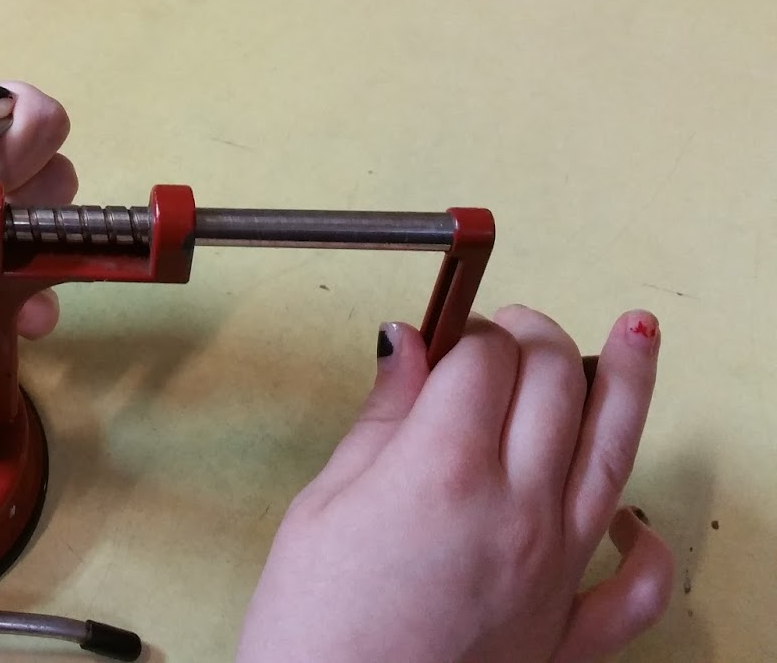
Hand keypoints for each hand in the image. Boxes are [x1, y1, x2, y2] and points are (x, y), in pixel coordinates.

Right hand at [235, 307, 673, 661]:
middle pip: (553, 384)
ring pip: (615, 452)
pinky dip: (647, 544)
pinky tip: (634, 516)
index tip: (449, 329)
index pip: (484, 357)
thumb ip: (380, 420)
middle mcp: (516, 508)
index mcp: (444, 468)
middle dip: (535, 337)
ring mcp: (554, 569)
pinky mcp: (567, 632)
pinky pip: (636, 584)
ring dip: (629, 382)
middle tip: (510, 329)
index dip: (468, 328)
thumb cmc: (313, 629)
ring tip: (637, 334)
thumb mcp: (320, 505)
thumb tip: (407, 347)